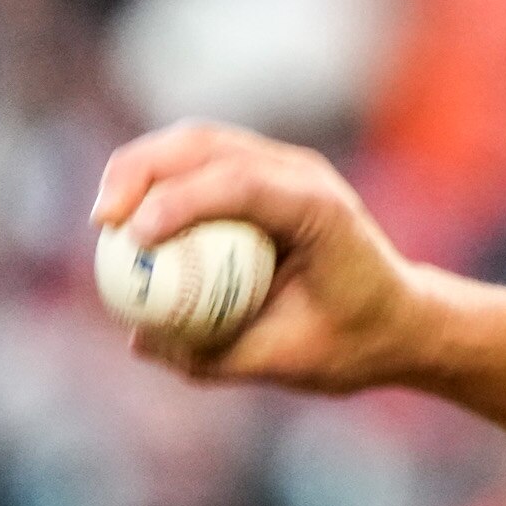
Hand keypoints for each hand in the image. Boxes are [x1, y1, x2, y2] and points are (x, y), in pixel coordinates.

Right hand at [92, 121, 440, 393]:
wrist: (401, 319)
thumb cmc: (352, 344)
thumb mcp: (289, 363)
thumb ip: (215, 355)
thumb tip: (140, 340)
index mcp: (322, 213)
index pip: (242, 185)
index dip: (179, 203)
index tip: (135, 239)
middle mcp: (305, 176)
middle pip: (207, 145)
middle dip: (142, 171)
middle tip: (103, 220)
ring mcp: (285, 167)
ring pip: (197, 142)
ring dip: (141, 166)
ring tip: (105, 215)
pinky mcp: (266, 174)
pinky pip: (201, 163)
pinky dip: (158, 179)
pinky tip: (128, 214)